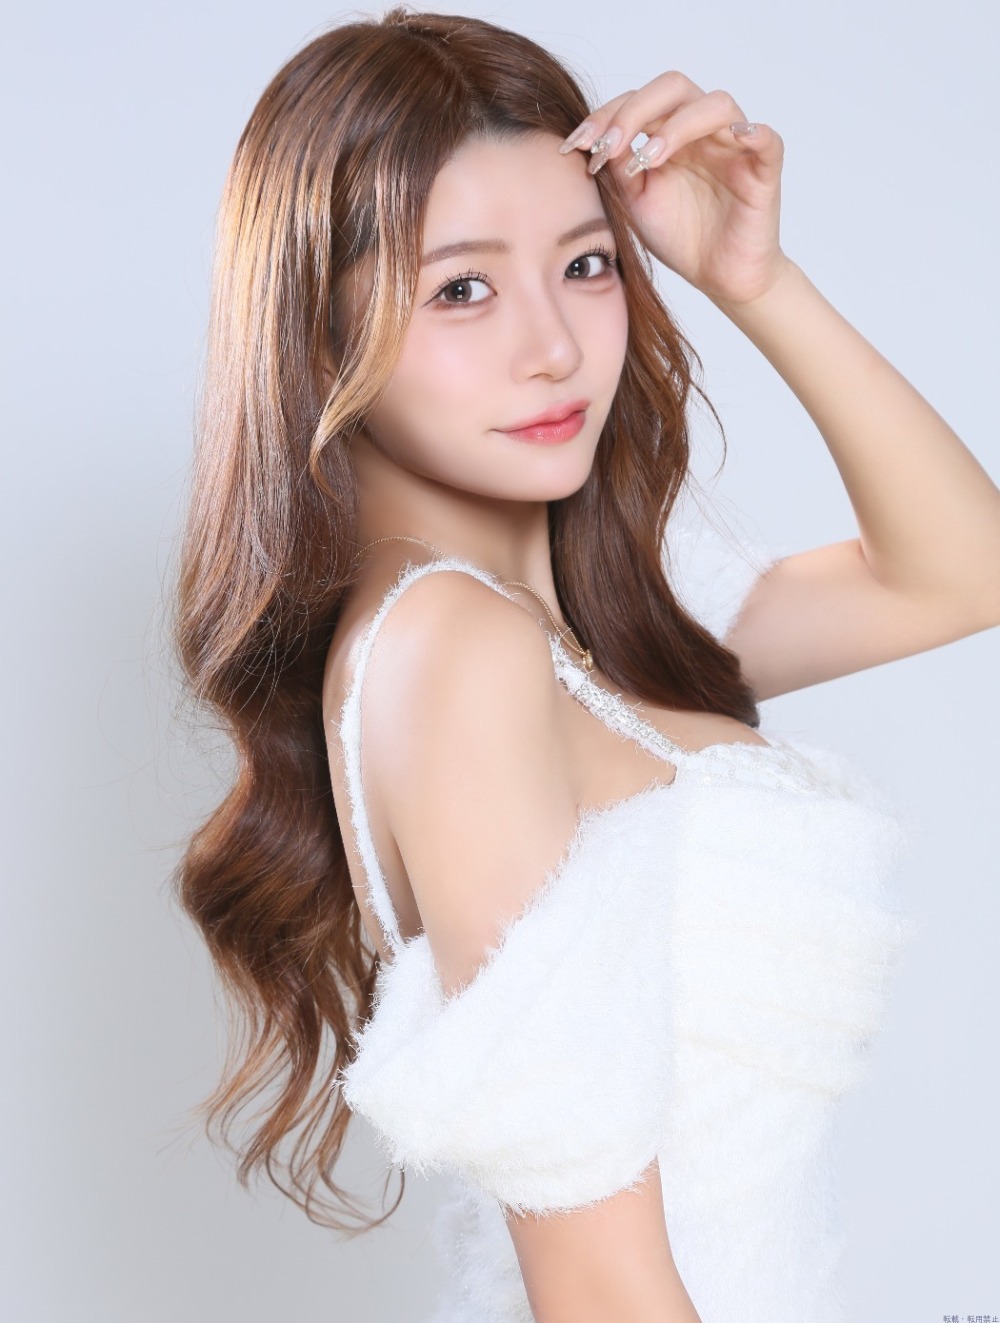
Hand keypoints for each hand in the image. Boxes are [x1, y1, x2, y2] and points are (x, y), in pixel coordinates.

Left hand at [560, 72, 788, 305]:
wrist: (717, 277)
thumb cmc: (680, 236)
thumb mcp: (635, 201)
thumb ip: (618, 167)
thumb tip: (594, 139)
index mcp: (668, 134)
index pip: (638, 102)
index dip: (605, 116)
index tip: (576, 146)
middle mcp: (701, 131)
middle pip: (674, 87)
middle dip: (635, 111)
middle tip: (609, 146)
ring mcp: (734, 146)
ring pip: (716, 105)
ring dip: (678, 126)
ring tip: (648, 160)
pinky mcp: (763, 170)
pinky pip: (767, 140)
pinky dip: (754, 133)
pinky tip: (736, 138)